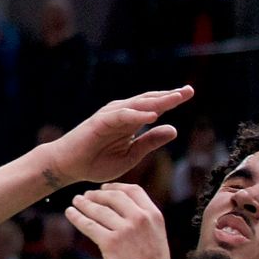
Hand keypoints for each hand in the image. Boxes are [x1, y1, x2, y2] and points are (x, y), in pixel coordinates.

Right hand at [39, 88, 190, 185]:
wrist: (69, 167)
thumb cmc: (96, 162)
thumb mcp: (131, 155)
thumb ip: (150, 142)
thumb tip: (174, 129)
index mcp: (131, 122)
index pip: (154, 107)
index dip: (171, 100)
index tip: (188, 92)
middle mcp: (122, 114)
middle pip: (149, 101)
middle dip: (169, 96)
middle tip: (188, 91)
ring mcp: (110, 116)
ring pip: (137, 105)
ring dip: (157, 101)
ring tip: (176, 98)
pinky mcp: (99, 122)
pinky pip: (121, 116)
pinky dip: (137, 114)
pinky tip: (153, 115)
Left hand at [65, 182, 176, 258]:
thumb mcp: (157, 239)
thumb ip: (144, 224)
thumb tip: (122, 212)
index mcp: (155, 216)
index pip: (133, 190)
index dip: (116, 187)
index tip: (104, 188)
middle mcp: (140, 219)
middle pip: (113, 196)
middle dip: (97, 194)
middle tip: (86, 196)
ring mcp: (125, 230)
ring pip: (98, 209)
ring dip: (84, 203)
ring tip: (75, 202)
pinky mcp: (110, 243)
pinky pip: (89, 225)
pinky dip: (77, 217)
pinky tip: (70, 213)